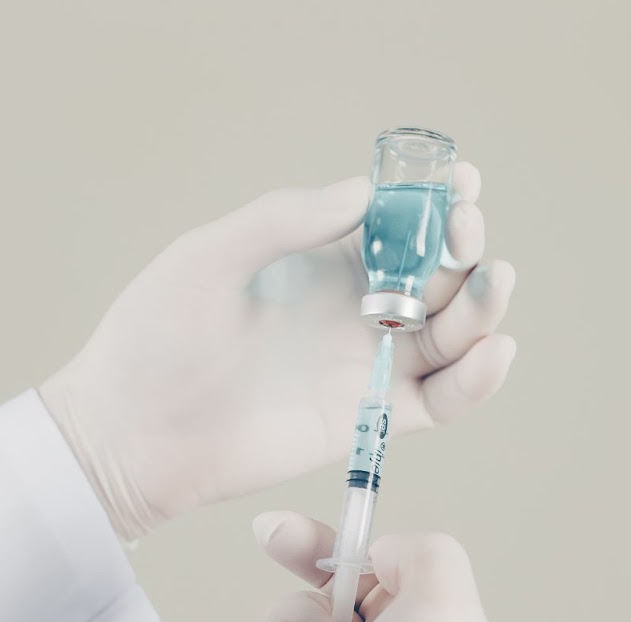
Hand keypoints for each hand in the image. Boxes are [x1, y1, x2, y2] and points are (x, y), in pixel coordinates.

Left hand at [39, 168, 516, 539]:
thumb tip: (362, 192)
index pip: (396, 225)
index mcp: (320, 263)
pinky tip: (495, 350)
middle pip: (437, 274)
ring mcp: (368, 366)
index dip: (434, 202)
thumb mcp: (208, 257)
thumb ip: (284, 219)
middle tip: (465, 234)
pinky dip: (478, 379)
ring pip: (453, 333)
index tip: (460, 180)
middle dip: (464, 246)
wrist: (134, 432)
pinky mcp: (372, 420)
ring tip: (492, 282)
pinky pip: (443, 399)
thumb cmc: (155, 338)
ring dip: (483, 305)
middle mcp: (355, 311)